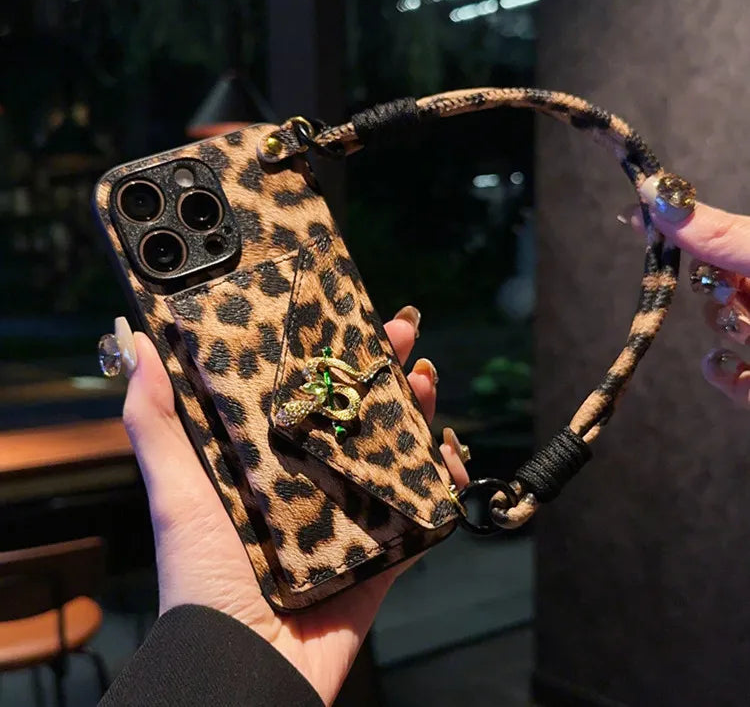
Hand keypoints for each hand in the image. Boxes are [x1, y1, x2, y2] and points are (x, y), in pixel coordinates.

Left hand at [122, 310, 468, 705]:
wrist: (246, 659)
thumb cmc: (202, 573)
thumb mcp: (174, 491)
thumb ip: (155, 423)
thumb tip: (140, 345)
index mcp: (269, 456)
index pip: (305, 390)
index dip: (328, 351)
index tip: (346, 315)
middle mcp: (313, 475)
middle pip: (358, 410)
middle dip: (383, 367)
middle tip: (402, 333)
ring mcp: (352, 510)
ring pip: (395, 448)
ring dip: (418, 410)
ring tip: (425, 379)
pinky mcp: (383, 547)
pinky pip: (421, 508)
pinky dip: (442, 478)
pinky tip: (450, 450)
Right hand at [651, 200, 749, 405]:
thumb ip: (721, 234)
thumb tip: (656, 195)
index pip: (717, 235)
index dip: (680, 229)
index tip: (636, 219)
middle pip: (716, 283)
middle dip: (717, 290)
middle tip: (736, 291)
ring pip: (723, 331)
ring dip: (731, 330)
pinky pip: (733, 382)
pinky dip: (725, 376)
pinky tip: (733, 369)